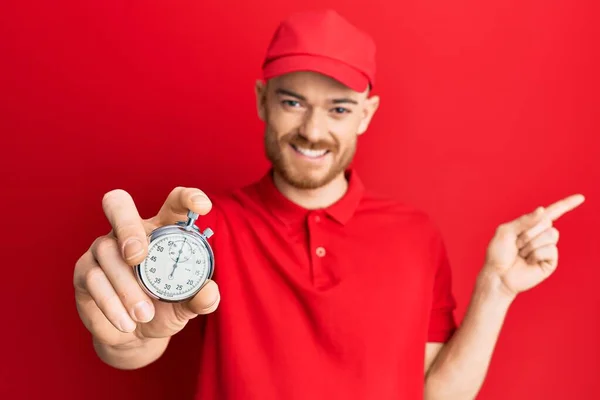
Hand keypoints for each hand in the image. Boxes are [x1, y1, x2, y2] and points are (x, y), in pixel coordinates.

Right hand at [73, 187, 219, 348]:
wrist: (134, 338)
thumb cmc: (164, 310)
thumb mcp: (186, 307)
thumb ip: (201, 299)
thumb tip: (210, 292)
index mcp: (162, 230)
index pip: (173, 202)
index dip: (187, 198)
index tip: (203, 207)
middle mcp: (130, 231)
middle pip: (118, 205)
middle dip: (127, 227)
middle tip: (138, 257)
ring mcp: (103, 248)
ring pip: (108, 253)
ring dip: (127, 288)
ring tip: (145, 315)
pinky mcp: (85, 270)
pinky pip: (94, 279)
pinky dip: (112, 303)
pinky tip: (127, 322)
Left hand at [482, 194, 584, 296]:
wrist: (498, 274)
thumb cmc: (498, 253)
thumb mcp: (506, 231)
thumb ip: (524, 220)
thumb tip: (542, 210)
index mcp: (531, 225)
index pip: (551, 213)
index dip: (566, 205)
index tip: (580, 197)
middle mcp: (541, 235)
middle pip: (546, 222)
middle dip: (528, 232)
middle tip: (516, 244)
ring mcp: (547, 248)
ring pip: (550, 235)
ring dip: (531, 244)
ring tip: (522, 254)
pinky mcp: (551, 261)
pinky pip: (550, 249)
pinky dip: (535, 254)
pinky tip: (528, 261)